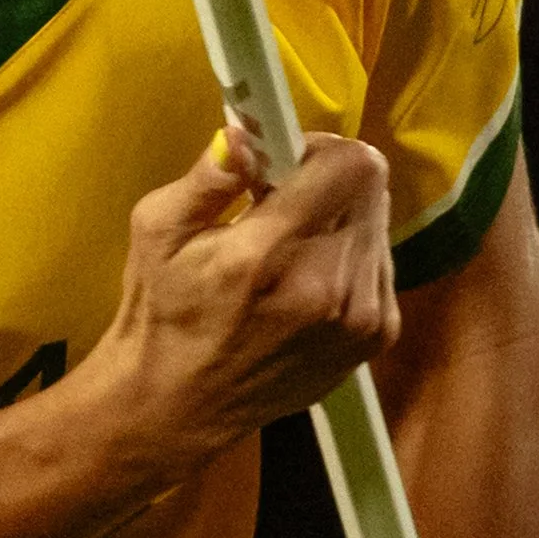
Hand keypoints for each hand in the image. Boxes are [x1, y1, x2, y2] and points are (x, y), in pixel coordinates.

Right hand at [93, 123, 398, 474]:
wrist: (178, 406)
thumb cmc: (160, 312)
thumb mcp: (157, 231)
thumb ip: (209, 177)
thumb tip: (248, 131)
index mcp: (268, 255)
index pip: (351, 166)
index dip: (318, 149)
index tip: (282, 163)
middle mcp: (328, 287)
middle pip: (371, 189)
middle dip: (328, 182)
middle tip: (281, 203)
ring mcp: (360, 318)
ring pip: (378, 224)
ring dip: (341, 221)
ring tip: (290, 249)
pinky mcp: (376, 337)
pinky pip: (381, 265)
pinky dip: (350, 259)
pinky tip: (305, 283)